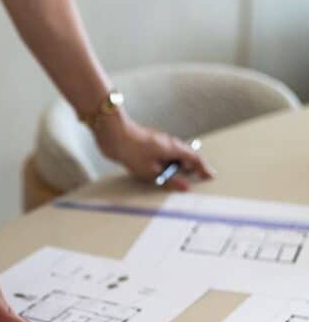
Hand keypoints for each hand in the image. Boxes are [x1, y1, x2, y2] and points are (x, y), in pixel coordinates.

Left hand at [94, 111, 214, 190]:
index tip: (209, 176)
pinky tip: (159, 171)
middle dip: (191, 167)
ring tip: (175, 178)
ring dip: (177, 166)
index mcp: (174, 148)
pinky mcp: (148, 143)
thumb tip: (185, 187)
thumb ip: (170, 180)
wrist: (113, 134)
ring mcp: (158, 141)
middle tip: (194, 179)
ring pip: (173, 154)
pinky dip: (166, 163)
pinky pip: (162, 154)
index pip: (195, 158)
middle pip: (185, 155)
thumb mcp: (152, 171)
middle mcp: (169, 142)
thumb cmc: (132, 150)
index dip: (203, 168)